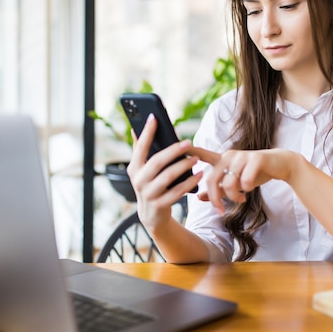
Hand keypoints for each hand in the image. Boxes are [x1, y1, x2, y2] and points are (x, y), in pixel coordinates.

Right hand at [127, 114, 201, 230]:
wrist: (151, 214)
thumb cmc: (149, 184)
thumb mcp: (142, 169)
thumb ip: (140, 151)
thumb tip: (135, 129)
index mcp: (134, 168)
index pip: (140, 147)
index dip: (146, 132)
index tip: (154, 117)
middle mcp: (138, 180)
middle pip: (157, 162)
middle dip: (173, 151)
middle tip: (188, 142)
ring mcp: (149, 194)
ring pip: (168, 177)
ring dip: (183, 166)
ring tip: (195, 158)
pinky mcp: (160, 205)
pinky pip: (178, 191)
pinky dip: (189, 182)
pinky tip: (199, 174)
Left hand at [187, 146, 294, 213]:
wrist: (280, 164)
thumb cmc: (254, 173)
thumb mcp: (235, 182)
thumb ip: (218, 189)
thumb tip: (199, 197)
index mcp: (222, 160)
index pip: (203, 154)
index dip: (191, 152)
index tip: (179, 147)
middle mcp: (229, 156)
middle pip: (212, 179)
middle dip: (215, 199)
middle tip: (221, 210)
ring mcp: (242, 156)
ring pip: (229, 183)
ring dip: (234, 196)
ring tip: (241, 199)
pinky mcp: (256, 159)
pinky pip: (246, 180)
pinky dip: (247, 189)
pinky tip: (250, 189)